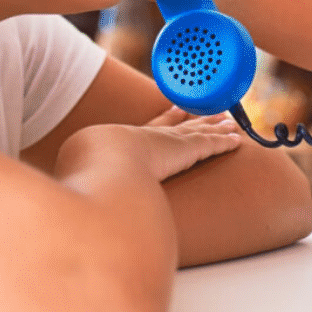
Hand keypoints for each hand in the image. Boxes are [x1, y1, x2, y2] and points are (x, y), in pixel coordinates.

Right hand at [58, 116, 243, 184]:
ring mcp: (171, 142)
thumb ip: (88, 186)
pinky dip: (225, 142)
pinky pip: (212, 145)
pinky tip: (237, 140)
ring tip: (229, 121)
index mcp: (132, 141)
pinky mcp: (188, 150)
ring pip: (201, 132)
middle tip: (210, 110)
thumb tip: (74, 203)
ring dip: (216, 127)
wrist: (104, 157)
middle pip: (181, 125)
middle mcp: (154, 137)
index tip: (176, 108)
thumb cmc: (92, 168)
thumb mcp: (88, 176)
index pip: (154, 127)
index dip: (167, 118)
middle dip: (196, 117)